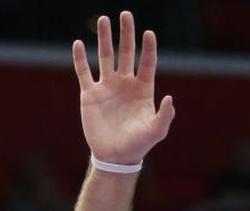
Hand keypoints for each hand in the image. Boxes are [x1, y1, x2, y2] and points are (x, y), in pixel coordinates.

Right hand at [73, 11, 174, 164]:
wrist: (114, 157)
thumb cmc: (138, 144)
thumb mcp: (156, 132)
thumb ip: (165, 116)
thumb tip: (171, 98)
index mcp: (143, 89)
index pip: (147, 62)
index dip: (148, 48)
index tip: (148, 33)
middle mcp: (125, 83)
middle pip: (126, 52)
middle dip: (126, 33)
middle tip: (126, 14)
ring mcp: (107, 87)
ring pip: (105, 56)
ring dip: (105, 38)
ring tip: (103, 19)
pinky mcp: (90, 95)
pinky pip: (84, 72)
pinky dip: (80, 58)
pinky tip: (78, 44)